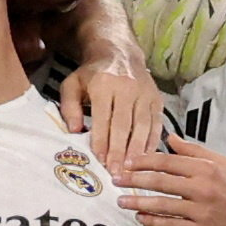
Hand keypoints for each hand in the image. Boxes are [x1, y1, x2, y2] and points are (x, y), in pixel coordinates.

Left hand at [60, 47, 161, 170]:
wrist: (119, 53)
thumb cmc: (92, 75)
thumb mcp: (72, 84)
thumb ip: (69, 107)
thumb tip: (75, 131)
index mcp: (104, 84)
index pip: (103, 117)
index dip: (102, 140)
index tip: (100, 160)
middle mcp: (127, 87)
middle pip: (124, 125)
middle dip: (120, 151)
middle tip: (116, 172)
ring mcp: (145, 93)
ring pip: (143, 126)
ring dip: (137, 150)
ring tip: (131, 169)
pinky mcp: (156, 98)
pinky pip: (156, 123)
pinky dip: (152, 141)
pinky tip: (146, 157)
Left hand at [115, 133, 225, 225]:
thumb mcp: (224, 164)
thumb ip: (196, 151)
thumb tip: (171, 139)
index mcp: (207, 168)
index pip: (167, 161)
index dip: (144, 161)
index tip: (128, 162)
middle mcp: (202, 188)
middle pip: (160, 181)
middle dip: (133, 180)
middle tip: (115, 179)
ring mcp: (200, 211)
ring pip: (161, 205)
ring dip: (137, 202)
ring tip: (121, 201)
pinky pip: (170, 225)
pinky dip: (153, 222)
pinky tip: (140, 218)